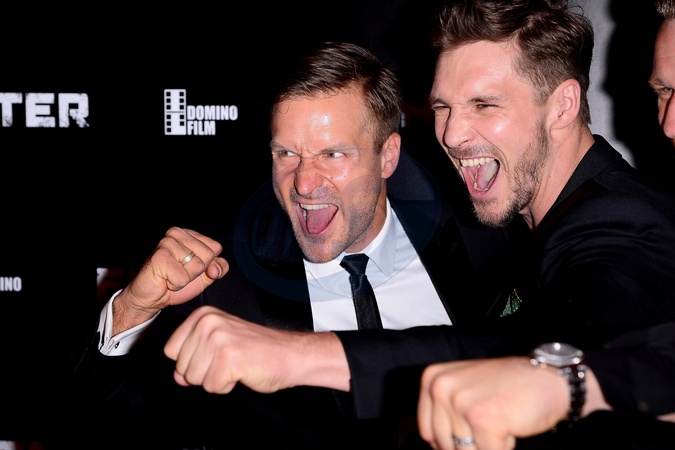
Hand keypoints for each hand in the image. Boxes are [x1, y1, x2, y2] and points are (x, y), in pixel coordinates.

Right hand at [112, 227, 228, 333]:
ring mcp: (167, 243)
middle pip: (208, 256)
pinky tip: (165, 280)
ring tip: (171, 275)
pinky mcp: (160, 257)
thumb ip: (219, 268)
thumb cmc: (176, 281)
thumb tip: (215, 269)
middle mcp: (177, 233)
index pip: (216, 248)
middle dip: (196, 272)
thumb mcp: (204, 275)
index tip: (191, 268)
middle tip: (179, 272)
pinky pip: (183, 278)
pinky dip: (176, 284)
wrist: (151, 297)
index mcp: (189, 234)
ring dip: (186, 279)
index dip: (208, 264)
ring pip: (197, 267)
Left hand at [164, 305, 351, 393]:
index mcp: (203, 315)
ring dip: (215, 380)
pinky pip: (212, 387)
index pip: (171, 351)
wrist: (289, 355)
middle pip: (181, 367)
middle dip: (203, 372)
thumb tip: (178, 377)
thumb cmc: (257, 350)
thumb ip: (192, 356)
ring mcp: (218, 339)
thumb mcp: (218, 343)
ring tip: (235, 365)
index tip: (214, 355)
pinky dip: (226, 386)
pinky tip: (241, 372)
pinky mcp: (228, 358)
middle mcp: (208, 323)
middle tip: (229, 361)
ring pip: (194, 379)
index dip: (191, 361)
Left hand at [417, 357, 568, 449]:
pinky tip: (510, 425)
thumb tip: (435, 446)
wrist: (549, 380)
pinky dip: (504, 447)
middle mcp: (441, 387)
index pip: (428, 432)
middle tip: (491, 423)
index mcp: (432, 379)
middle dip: (472, 444)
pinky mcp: (482, 419)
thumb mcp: (464, 389)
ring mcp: (460, 402)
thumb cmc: (508, 388)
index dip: (450, 443)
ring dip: (488, 445)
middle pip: (446, 445)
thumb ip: (444, 414)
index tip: (472, 433)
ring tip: (500, 420)